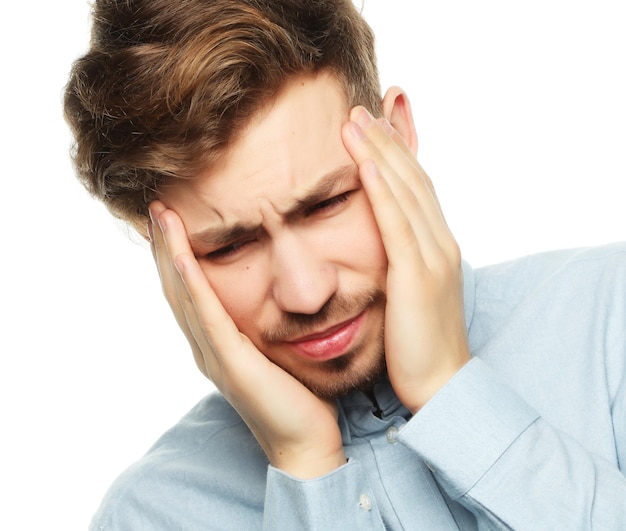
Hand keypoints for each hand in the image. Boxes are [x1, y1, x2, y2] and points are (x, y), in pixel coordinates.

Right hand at [148, 201, 344, 477]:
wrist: (305, 441)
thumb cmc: (299, 395)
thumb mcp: (277, 347)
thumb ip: (267, 322)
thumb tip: (278, 293)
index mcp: (217, 341)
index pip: (190, 288)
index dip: (176, 252)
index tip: (172, 216)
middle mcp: (206, 346)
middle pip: (177, 286)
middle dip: (165, 245)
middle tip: (157, 206)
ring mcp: (213, 356)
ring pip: (183, 296)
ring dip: (169, 254)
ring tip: (161, 216)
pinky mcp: (230, 363)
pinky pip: (206, 316)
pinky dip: (191, 283)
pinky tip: (182, 256)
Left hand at [341, 106, 469, 412]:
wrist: (441, 384)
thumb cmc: (419, 344)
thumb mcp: (411, 294)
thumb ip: (400, 264)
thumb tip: (378, 249)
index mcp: (438, 246)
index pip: (416, 189)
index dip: (396, 155)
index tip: (373, 128)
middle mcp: (440, 243)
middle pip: (412, 180)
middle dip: (386, 142)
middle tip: (361, 110)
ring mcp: (433, 257)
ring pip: (405, 192)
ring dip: (379, 153)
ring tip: (354, 121)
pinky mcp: (417, 276)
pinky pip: (396, 223)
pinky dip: (380, 189)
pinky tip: (363, 163)